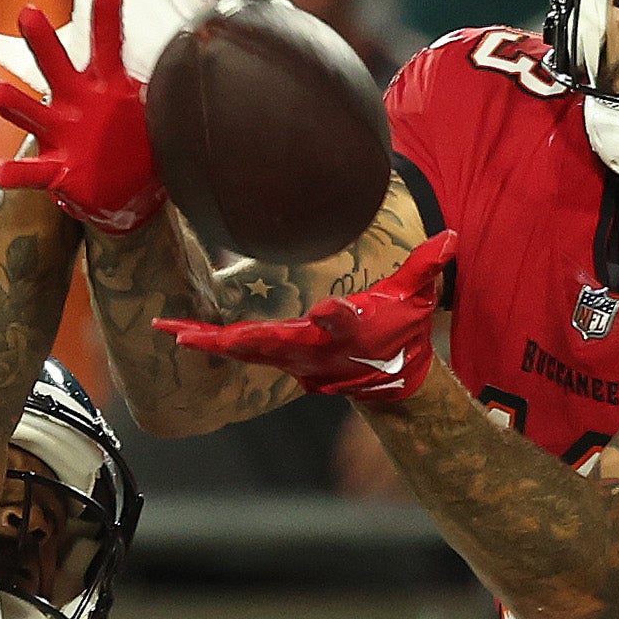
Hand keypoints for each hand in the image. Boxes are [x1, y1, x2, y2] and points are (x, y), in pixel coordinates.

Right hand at [0, 0, 166, 233]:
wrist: (125, 190)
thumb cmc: (140, 139)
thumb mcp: (161, 109)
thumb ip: (180, 81)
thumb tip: (226, 39)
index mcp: (105, 82)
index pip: (107, 42)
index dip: (108, 15)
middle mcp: (76, 101)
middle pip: (57, 65)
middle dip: (43, 41)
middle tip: (27, 12)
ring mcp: (61, 134)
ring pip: (33, 112)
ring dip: (12, 101)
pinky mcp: (55, 171)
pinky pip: (31, 172)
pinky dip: (14, 173)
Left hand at [158, 230, 453, 405]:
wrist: (395, 380)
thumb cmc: (402, 332)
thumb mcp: (417, 296)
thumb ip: (428, 265)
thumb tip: (449, 238)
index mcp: (348, 333)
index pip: (339, 323)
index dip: (333, 317)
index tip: (325, 309)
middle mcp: (313, 351)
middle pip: (265, 346)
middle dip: (225, 340)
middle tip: (181, 333)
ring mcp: (294, 359)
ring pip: (245, 351)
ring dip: (207, 342)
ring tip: (169, 331)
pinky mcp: (284, 360)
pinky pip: (242, 351)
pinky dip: (213, 344)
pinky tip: (183, 335)